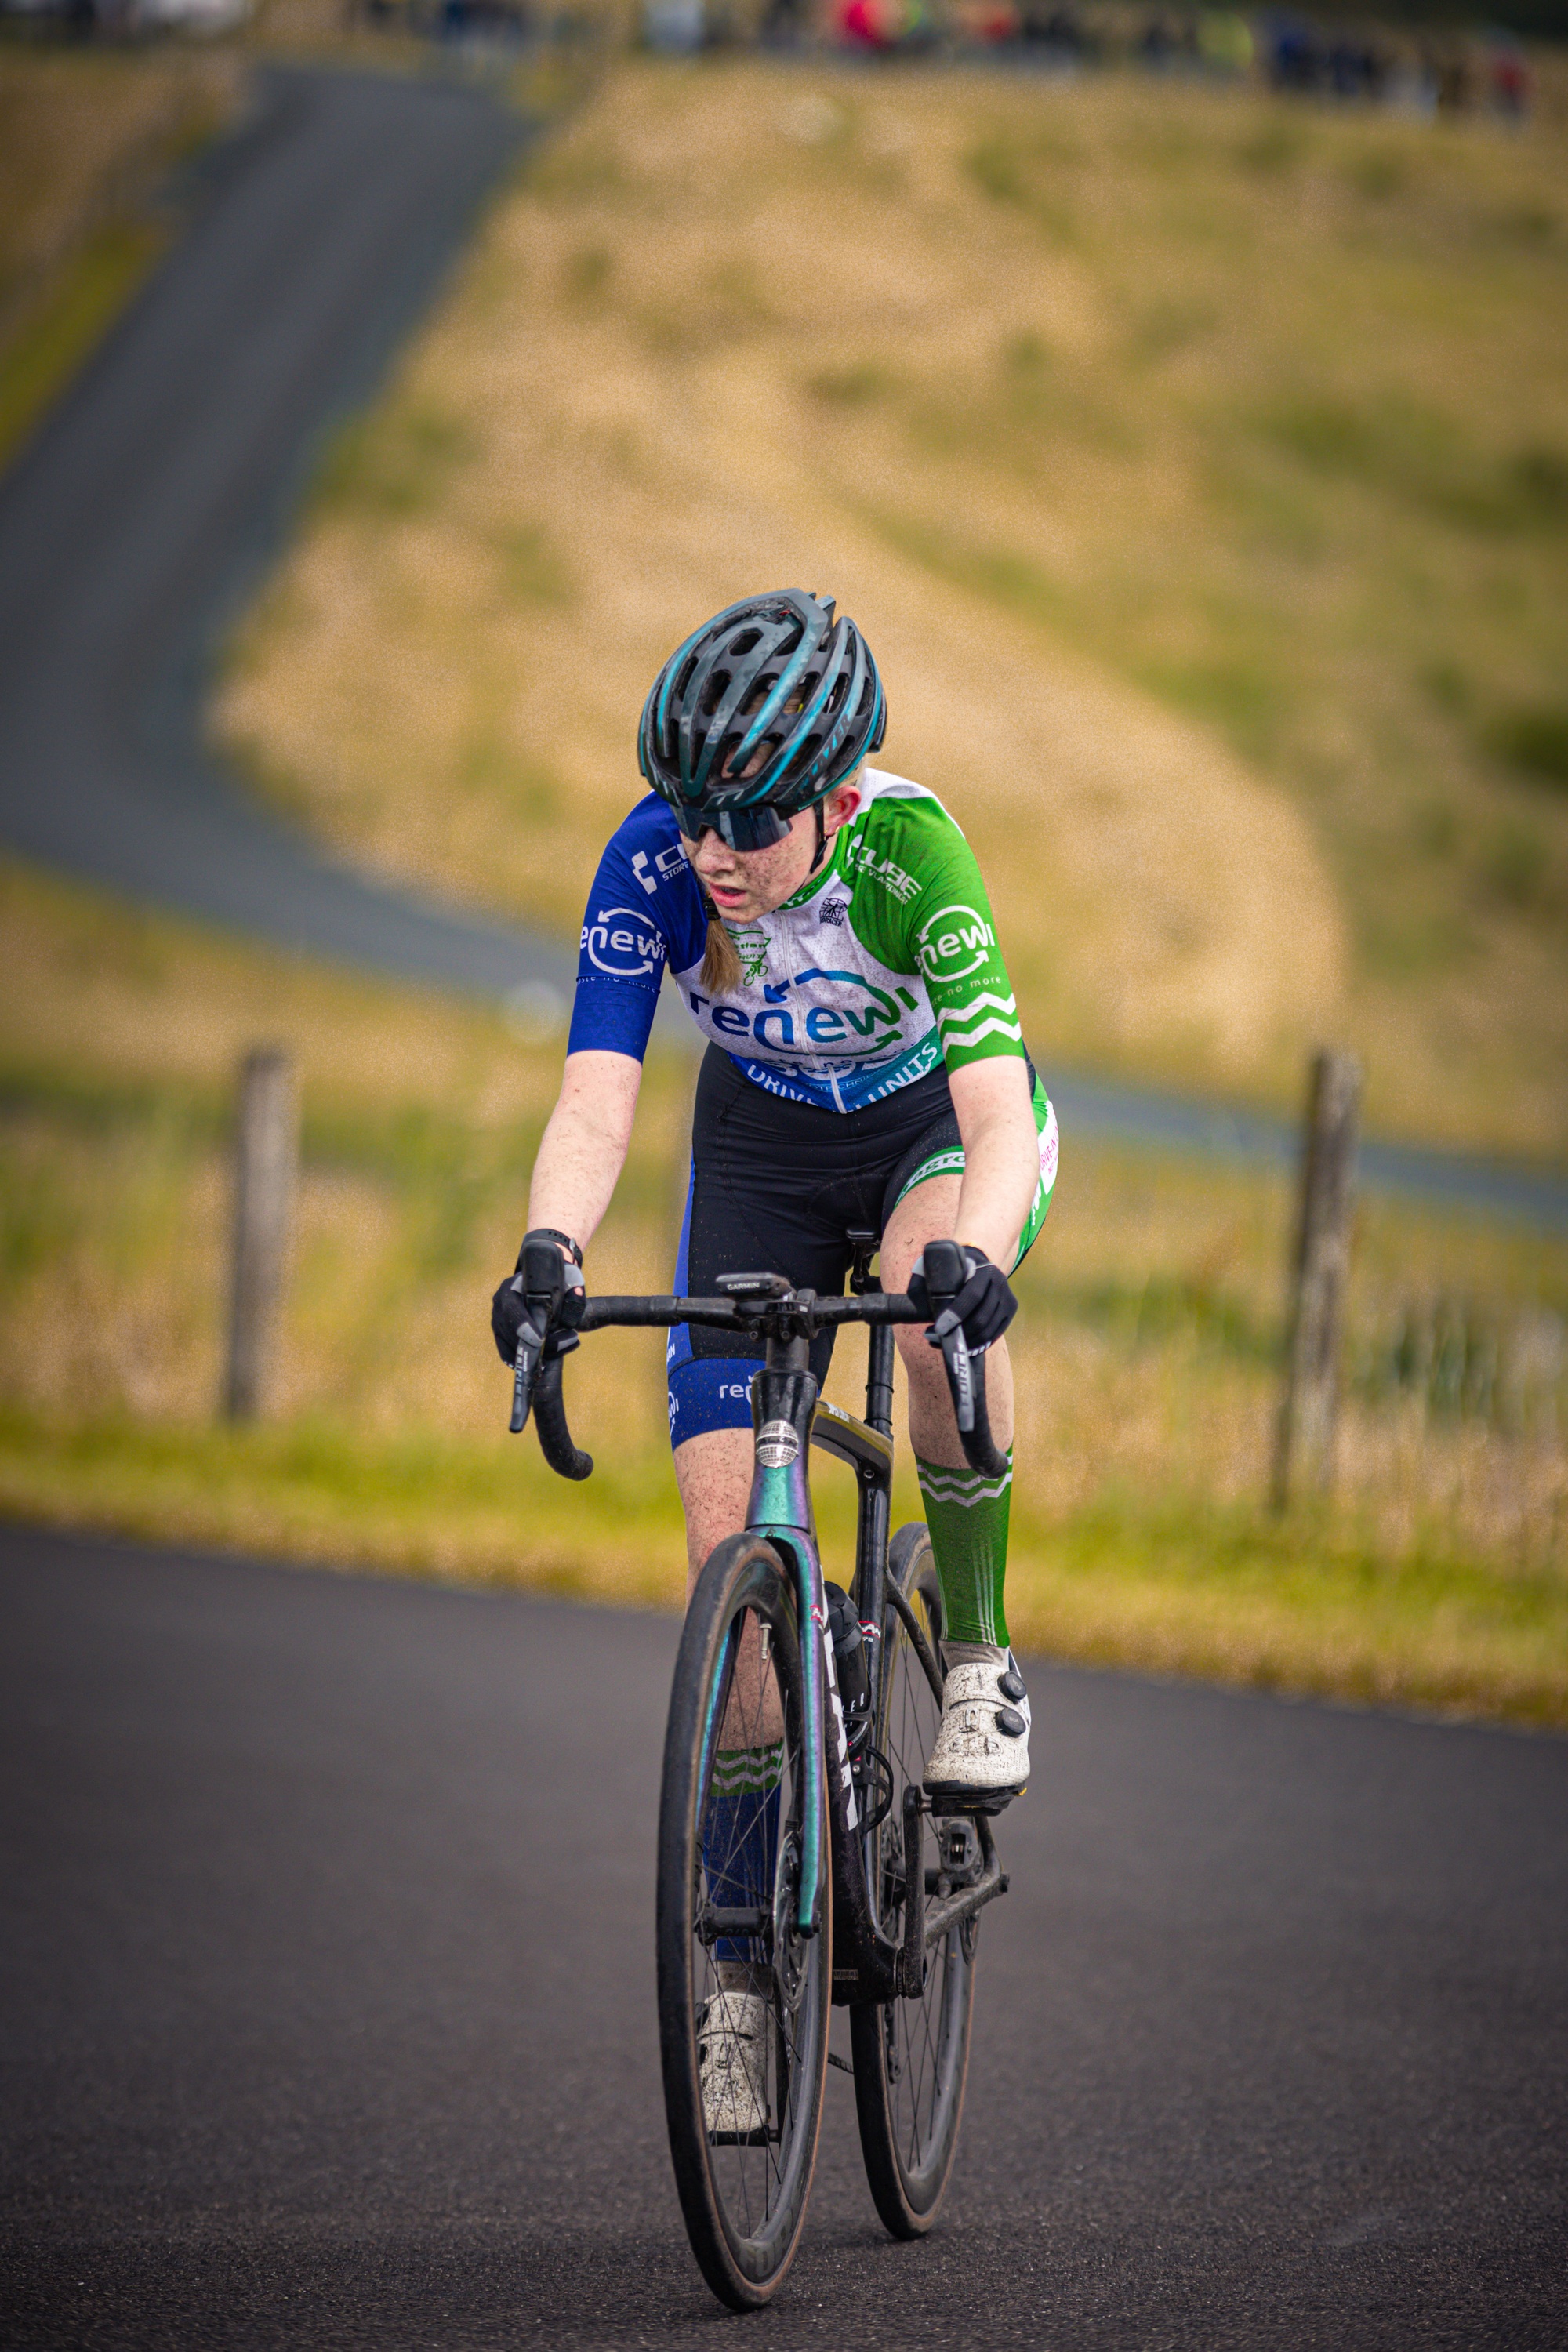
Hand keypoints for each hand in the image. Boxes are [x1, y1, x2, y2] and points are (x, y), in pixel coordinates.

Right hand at [491, 1233, 580, 1365]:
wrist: (541, 1285)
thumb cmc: (553, 1282)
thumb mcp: (564, 1280)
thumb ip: (572, 1288)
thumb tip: (577, 1294)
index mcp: (512, 1286)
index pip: (512, 1309)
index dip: (523, 1326)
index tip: (540, 1340)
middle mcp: (500, 1303)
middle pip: (511, 1332)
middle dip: (537, 1345)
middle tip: (564, 1344)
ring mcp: (498, 1320)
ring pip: (511, 1345)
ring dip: (536, 1353)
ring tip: (565, 1347)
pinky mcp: (500, 1334)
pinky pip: (508, 1353)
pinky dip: (525, 1360)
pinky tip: (542, 1363)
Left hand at [907, 1243, 1017, 1351]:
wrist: (978, 1262)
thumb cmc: (953, 1267)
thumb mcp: (941, 1266)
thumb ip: (927, 1280)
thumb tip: (912, 1303)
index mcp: (983, 1269)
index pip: (972, 1296)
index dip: (956, 1314)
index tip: (938, 1327)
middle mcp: (1000, 1282)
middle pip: (982, 1318)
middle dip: (959, 1333)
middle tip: (935, 1337)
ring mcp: (1008, 1297)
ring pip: (988, 1331)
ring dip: (966, 1342)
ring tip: (943, 1342)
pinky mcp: (1010, 1311)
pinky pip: (994, 1335)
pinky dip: (977, 1345)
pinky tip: (961, 1345)